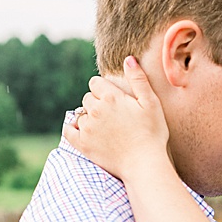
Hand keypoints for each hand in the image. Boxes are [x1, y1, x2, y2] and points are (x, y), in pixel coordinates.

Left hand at [62, 60, 170, 182]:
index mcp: (110, 97)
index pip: (96, 83)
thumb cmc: (152, 132)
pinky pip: (68, 130)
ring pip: (80, 114)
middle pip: (87, 98)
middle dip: (97, 102)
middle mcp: (95, 110)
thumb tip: (128, 59)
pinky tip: (82, 131)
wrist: (144, 163)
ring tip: (105, 128)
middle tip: (112, 115)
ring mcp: (86, 128)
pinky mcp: (82, 144)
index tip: (114, 99)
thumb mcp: (150, 102)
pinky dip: (73, 128)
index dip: (104, 89)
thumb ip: (138, 79)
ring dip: (89, 117)